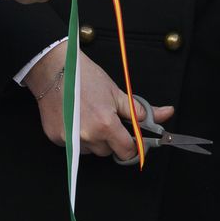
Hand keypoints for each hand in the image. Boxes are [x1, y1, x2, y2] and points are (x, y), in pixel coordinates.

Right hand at [26, 47, 172, 160]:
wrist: (54, 68)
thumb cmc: (85, 76)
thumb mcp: (116, 92)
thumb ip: (138, 110)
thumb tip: (165, 114)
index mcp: (106, 125)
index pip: (127, 152)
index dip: (132, 146)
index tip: (132, 139)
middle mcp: (88, 136)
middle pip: (108, 151)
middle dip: (111, 140)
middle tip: (106, 119)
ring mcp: (70, 139)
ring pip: (91, 150)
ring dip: (93, 140)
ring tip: (88, 117)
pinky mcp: (56, 139)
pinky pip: (74, 146)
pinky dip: (76, 137)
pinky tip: (75, 119)